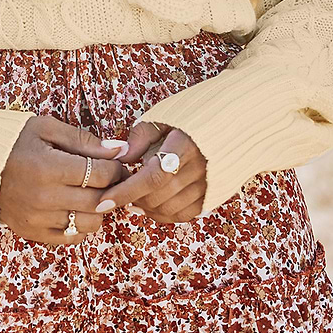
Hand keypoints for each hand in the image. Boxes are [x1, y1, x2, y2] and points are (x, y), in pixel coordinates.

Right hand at [0, 114, 129, 243]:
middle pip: (98, 201)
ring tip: (90, 193)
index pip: (100, 174)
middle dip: (111, 189)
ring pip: (89, 224)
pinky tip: (75, 208)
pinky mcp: (31, 232)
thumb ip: (84, 140)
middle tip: (109, 179)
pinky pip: (71, 238)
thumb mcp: (47, 128)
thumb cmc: (14, 140)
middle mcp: (43, 198)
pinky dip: (80, 226)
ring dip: (98, 209)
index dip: (115, 168)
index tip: (115, 163)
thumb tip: (120, 150)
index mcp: (48, 168)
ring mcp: (37, 219)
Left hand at [90, 120, 206, 223]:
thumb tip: (121, 158)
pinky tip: (153, 207)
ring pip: (171, 208)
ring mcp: (209, 182)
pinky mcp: (214, 193)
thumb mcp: (162, 118)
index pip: (152, 177)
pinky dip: (166, 215)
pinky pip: (187, 214)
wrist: (228, 120)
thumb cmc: (190, 116)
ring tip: (133, 201)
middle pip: (159, 196)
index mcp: (186, 144)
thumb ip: (140, 137)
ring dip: (147, 209)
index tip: (103, 201)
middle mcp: (200, 166)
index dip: (125, 192)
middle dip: (132, 200)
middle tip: (117, 194)